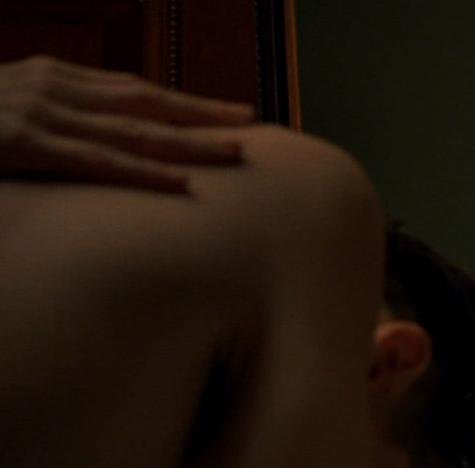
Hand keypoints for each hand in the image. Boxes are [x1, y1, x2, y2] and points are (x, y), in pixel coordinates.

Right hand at [0, 55, 254, 192]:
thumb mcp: (10, 110)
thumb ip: (53, 121)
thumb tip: (93, 139)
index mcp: (51, 76)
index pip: (133, 88)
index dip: (184, 101)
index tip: (228, 110)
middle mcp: (52, 86)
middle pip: (144, 101)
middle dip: (201, 114)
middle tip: (250, 124)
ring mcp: (40, 113)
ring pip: (132, 130)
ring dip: (188, 142)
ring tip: (234, 152)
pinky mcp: (25, 144)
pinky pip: (98, 161)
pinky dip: (143, 173)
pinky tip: (180, 184)